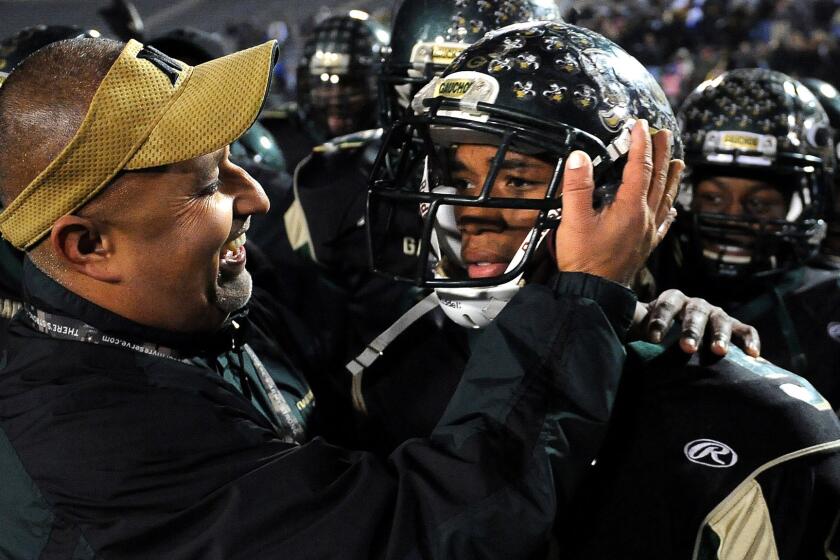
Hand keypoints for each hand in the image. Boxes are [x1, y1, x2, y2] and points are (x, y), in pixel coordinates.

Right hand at [555, 120, 683, 285]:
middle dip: (661, 153)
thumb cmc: (583, 259)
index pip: (640, 167)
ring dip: (671, 177)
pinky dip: (669, 209)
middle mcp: (644, 217)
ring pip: (665, 198)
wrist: (593, 292)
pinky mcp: (645, 245)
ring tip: (678, 162)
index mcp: (630, 207)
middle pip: (658, 178)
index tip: (641, 125)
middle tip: (664, 134)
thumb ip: (577, 187)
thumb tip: (579, 157)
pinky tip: (672, 209)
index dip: (641, 143)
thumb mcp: (573, 220)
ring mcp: (648, 232)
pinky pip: (664, 222)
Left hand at [634, 289, 760, 356]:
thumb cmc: (655, 330)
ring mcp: (717, 314)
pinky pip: (746, 330)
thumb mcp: (640, 324)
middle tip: (686, 347)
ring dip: (719, 335)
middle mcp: (696, 305)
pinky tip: (754, 355)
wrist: (678, 333)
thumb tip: (609, 321)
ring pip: (720, 321)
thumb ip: (631, 322)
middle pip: (695, 313)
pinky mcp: (735, 327)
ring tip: (718, 352)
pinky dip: (750, 340)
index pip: (666, 305)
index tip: (652, 339)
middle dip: (690, 329)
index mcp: (672, 300)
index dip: (660, 319)